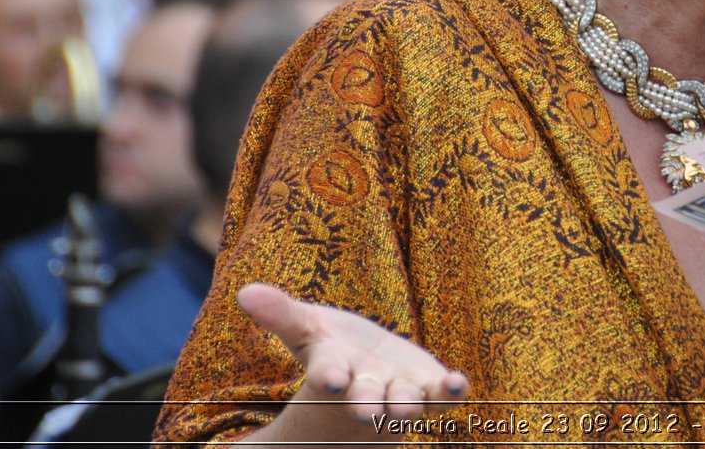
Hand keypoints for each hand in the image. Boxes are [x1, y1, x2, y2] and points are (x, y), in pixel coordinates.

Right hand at [236, 282, 466, 442]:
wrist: (371, 382)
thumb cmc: (336, 353)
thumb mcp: (307, 329)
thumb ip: (281, 313)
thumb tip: (244, 292)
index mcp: (334, 369)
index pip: (328, 373)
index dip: (329, 376)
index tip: (331, 380)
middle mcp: (366, 386)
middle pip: (364, 396)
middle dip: (366, 403)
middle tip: (368, 413)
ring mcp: (398, 390)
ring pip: (402, 400)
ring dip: (406, 404)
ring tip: (409, 410)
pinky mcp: (428, 387)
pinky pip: (440, 393)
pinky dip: (450, 391)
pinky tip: (460, 385)